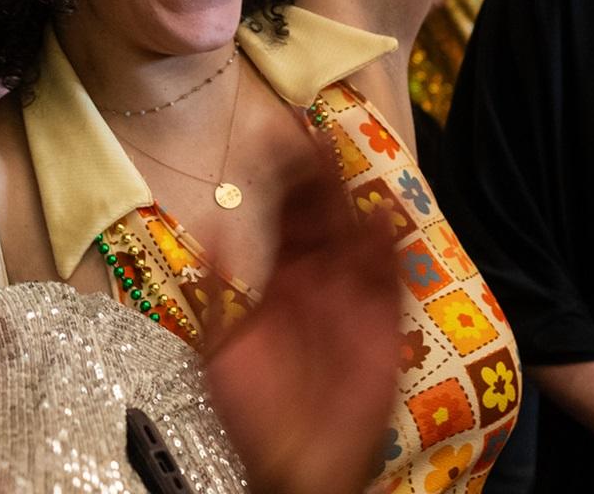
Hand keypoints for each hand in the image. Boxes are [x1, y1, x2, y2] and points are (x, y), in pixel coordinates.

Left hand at [203, 144, 402, 493]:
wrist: (294, 461)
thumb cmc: (253, 411)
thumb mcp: (222, 346)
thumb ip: (218, 289)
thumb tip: (206, 230)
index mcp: (276, 280)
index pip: (281, 216)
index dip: (280, 177)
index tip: (276, 136)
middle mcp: (314, 281)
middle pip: (320, 215)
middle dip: (317, 175)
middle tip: (313, 132)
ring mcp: (348, 300)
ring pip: (355, 236)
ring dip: (352, 199)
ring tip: (347, 162)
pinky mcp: (379, 325)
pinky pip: (387, 280)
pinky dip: (387, 250)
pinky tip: (381, 219)